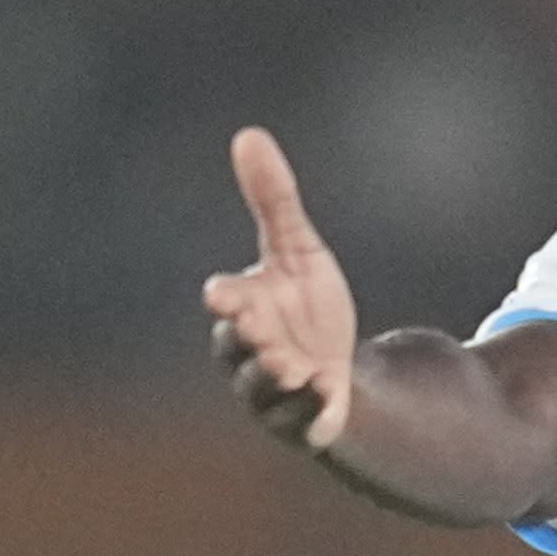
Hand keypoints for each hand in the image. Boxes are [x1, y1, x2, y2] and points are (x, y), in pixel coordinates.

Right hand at [201, 127, 356, 450]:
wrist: (335, 372)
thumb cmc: (305, 308)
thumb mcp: (298, 250)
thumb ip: (273, 201)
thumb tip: (249, 134)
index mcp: (244, 308)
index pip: (228, 301)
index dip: (227, 297)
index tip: (222, 291)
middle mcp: (249, 352)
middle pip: (240, 346)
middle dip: (252, 338)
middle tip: (264, 329)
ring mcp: (273, 391)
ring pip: (265, 388)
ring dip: (277, 377)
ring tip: (298, 369)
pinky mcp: (303, 420)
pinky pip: (302, 418)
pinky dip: (312, 406)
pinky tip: (328, 390)